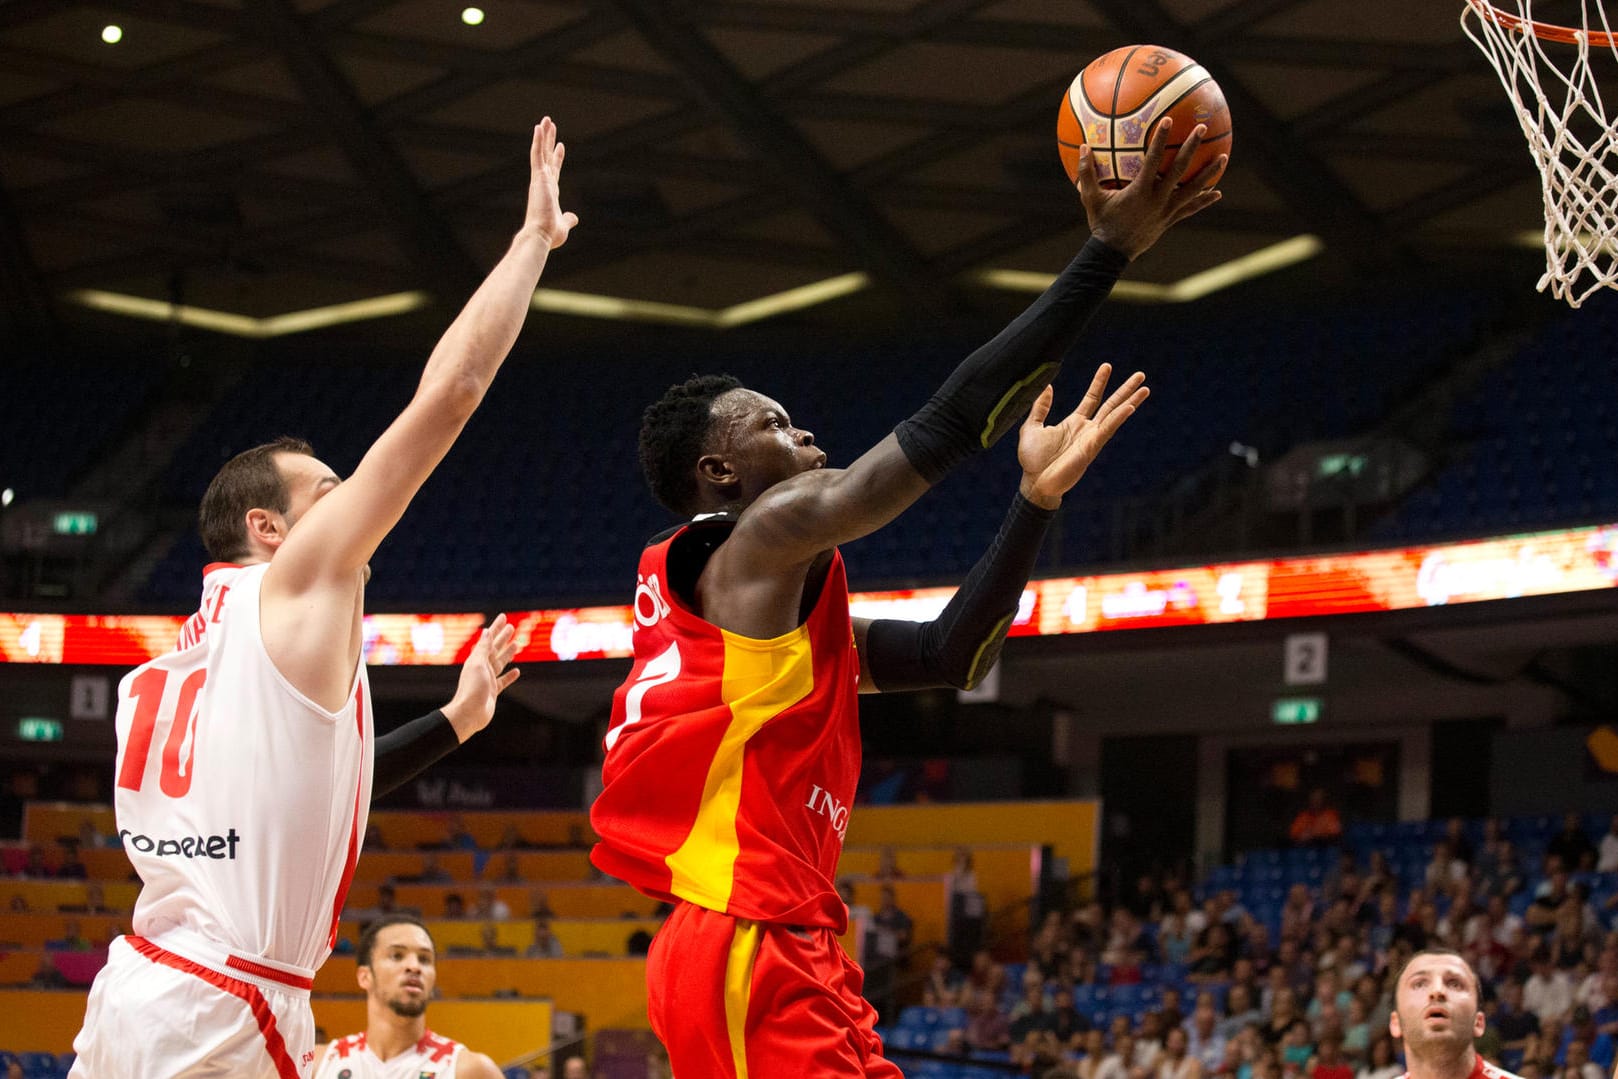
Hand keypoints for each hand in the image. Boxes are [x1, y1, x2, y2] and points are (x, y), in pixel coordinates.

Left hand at [442, 614, 520, 742]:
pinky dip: (510, 675)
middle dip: (503, 638)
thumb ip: (483, 648)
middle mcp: (482, 668)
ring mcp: (488, 680)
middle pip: (495, 649)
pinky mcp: (493, 692)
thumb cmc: (472, 689)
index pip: (489, 639)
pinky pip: (503, 681)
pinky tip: (517, 671)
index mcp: (477, 659)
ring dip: (508, 653)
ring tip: (516, 644)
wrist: (469, 714)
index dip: (496, 628)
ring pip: (500, 663)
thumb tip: (486, 631)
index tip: (504, 617)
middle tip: (512, 627)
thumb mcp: (478, 664)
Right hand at [524, 117, 578, 249]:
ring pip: (541, 152)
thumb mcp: (564, 225)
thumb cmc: (550, 234)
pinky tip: (539, 127)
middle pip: (546, 156)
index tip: (560, 145)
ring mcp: (540, 179)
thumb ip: (568, 219)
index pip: (554, 170)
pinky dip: (538, 141)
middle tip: (550, 124)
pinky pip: (537, 155)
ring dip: (543, 135)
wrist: (541, 236)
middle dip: (549, 140)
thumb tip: (574, 218)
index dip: (557, 158)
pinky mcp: (538, 177)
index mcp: (550, 192)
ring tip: (546, 119)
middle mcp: (543, 183)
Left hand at [1016, 364, 1148, 508]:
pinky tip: (1129, 408)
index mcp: (1074, 422)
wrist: (1034, 482)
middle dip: (1125, 390)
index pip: (1092, 398)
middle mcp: (1087, 429)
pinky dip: (1118, 419)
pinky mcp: (1092, 448)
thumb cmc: (1033, 460)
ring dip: (1130, 402)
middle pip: (1111, 404)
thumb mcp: (1032, 427)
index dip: (1099, 382)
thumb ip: (1040, 407)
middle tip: (1140, 374)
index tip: (1107, 366)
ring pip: (1115, 415)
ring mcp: (1092, 438)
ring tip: (1145, 389)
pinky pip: (1107, 430)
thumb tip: (1046, 386)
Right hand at [1078, 117, 1224, 259]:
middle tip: (1201, 128)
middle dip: (1191, 147)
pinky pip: (1191, 208)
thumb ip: (1086, 172)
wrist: (1112, 254)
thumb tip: (1082, 146)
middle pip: (1180, 169)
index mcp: (1140, 190)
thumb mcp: (1090, 198)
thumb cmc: (1101, 223)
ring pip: (1193, 189)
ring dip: (1209, 172)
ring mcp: (1167, 210)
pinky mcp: (1170, 220)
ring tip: (1223, 157)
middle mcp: (1158, 199)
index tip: (1169, 120)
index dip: (1161, 139)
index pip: (1154, 159)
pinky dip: (1204, 200)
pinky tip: (1217, 193)